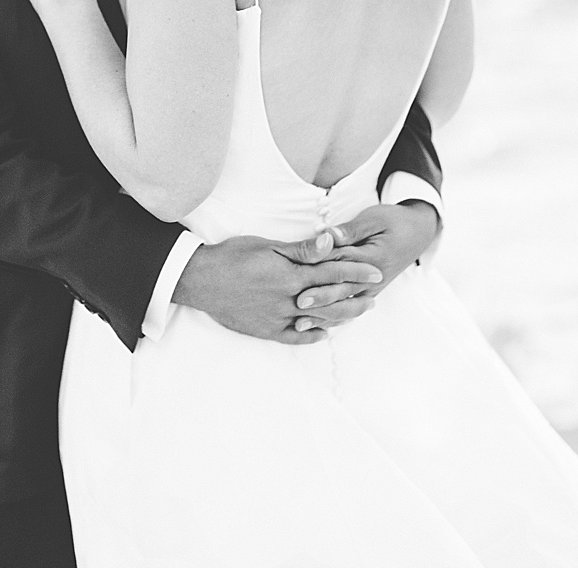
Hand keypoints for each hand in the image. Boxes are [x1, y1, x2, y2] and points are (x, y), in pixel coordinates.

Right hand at [172, 234, 383, 344]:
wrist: (201, 280)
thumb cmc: (234, 255)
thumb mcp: (269, 245)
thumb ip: (302, 248)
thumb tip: (331, 241)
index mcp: (291, 276)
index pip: (333, 274)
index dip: (357, 272)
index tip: (377, 271)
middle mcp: (288, 300)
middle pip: (330, 300)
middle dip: (355, 298)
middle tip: (375, 296)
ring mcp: (277, 318)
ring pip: (316, 320)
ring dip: (339, 317)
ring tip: (357, 313)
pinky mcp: (264, 330)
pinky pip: (293, 337)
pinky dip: (311, 335)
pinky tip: (324, 333)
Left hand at [275, 202, 440, 332]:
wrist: (418, 234)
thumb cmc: (394, 222)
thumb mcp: (375, 219)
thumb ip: (351, 230)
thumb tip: (329, 235)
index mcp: (373, 258)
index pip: (343, 264)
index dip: (321, 269)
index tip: (301, 276)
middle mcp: (372, 279)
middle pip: (341, 290)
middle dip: (320, 298)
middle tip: (298, 303)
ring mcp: (370, 290)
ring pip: (344, 306)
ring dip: (323, 315)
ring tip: (300, 324)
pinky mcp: (367, 294)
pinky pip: (349, 310)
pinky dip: (332, 320)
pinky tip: (315, 327)